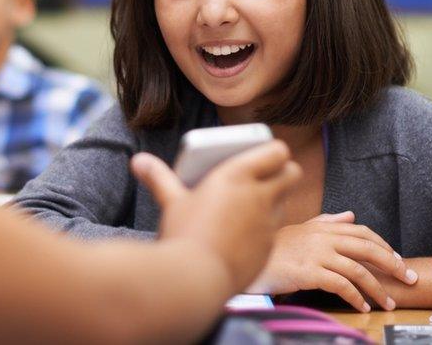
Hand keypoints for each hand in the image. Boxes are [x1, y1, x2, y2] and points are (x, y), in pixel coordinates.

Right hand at [131, 141, 300, 292]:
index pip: (277, 151)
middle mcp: (260, 196)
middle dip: (284, 171)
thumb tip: (138, 160)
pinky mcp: (268, 248)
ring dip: (275, 199)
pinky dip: (264, 228)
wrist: (195, 281)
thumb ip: (159, 178)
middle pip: (292, 173)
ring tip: (252, 204)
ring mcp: (267, 224)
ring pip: (285, 202)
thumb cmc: (183, 235)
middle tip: (266, 176)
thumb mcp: (171, 202)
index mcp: (238, 175)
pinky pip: (273, 230)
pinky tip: (244, 233)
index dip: (274, 150)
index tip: (265, 153)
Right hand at [247, 212, 417, 311]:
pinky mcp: (309, 272)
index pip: (363, 232)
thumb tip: (350, 215)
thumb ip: (327, 221)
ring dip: (378, 288)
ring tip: (389, 302)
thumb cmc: (274, 248)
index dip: (384, 246)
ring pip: (358, 270)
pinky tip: (363, 306)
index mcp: (324, 227)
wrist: (248, 260)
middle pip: (368, 248)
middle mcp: (323, 237)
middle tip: (408, 279)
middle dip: (393, 264)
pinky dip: (356, 297)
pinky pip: (341, 285)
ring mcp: (317, 254)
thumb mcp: (301, 229)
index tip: (398, 260)